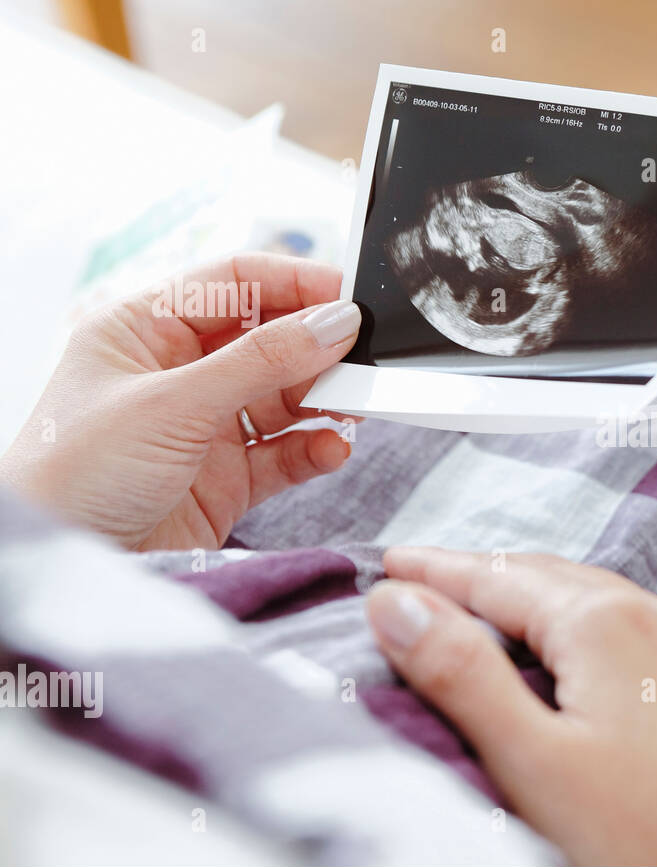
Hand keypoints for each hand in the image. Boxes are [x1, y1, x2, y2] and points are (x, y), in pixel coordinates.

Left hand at [0, 254, 360, 550]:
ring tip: (355, 406)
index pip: (233, 283)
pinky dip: (314, 449)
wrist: (64, 565)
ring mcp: (204, 426)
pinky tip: (331, 448)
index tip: (349, 296)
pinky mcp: (227, 479)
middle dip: (316, 347)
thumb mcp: (172, 404)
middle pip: (267, 339)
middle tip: (363, 356)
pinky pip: (286, 452)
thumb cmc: (76, 474)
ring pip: (283, 396)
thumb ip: (261, 362)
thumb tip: (334, 323)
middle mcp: (176, 372)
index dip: (293, 283)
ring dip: (322, 399)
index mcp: (144, 329)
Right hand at [366, 548, 656, 865]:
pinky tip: (596, 663)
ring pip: (610, 604)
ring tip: (502, 614)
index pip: (499, 577)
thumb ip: (461, 675)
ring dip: (547, 604)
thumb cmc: (654, 842)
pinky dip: (602, 635)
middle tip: (434, 580)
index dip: (439, 570)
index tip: (391, 563)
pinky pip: (654, 638)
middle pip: (555, 580)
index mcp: (608, 623)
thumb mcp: (534, 763)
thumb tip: (396, 603)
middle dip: (489, 578)